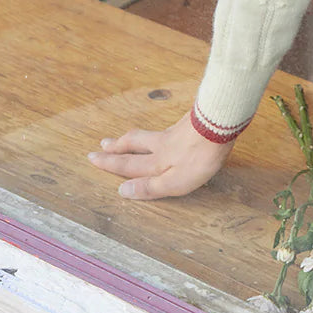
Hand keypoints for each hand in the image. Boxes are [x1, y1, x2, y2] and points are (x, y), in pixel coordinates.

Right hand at [85, 110, 235, 199]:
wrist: (220, 123)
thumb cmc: (200, 157)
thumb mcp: (176, 181)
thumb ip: (150, 187)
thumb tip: (122, 191)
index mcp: (157, 161)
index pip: (129, 164)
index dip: (110, 163)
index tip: (92, 157)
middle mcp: (162, 144)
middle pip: (135, 143)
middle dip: (117, 146)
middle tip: (102, 144)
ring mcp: (176, 130)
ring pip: (148, 134)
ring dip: (132, 137)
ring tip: (123, 137)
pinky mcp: (190, 121)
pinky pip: (166, 128)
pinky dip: (155, 131)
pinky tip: (163, 131)